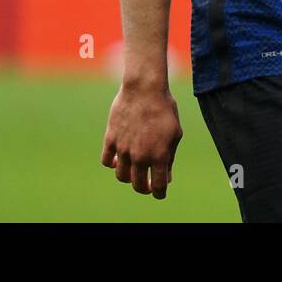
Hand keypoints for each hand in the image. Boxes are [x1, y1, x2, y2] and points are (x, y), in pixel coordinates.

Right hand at [101, 81, 183, 198]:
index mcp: (159, 156)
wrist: (144, 88)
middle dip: (143, 188)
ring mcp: (123, 149)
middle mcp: (140, 156)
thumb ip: (169, 157)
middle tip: (146, 184)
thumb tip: (166, 176)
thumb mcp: (175, 133)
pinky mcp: (111, 139)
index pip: (157, 187)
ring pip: (121, 176)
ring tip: (133, 170)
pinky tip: (118, 158)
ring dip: (128, 177)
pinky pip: (106, 161)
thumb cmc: (164, 109)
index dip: (159, 193)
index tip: (159, 192)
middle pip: (138, 185)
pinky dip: (112, 163)